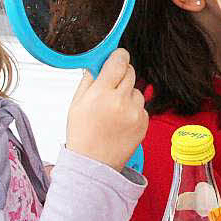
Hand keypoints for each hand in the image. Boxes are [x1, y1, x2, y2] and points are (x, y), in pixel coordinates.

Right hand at [66, 48, 147, 170]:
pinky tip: (121, 120)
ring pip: (137, 90)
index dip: (118, 56)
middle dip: (121, 75)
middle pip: (130, 72)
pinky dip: (133, 109)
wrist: (94, 164)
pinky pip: (142, 106)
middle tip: (110, 88)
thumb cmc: (82, 135)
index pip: (119, 61)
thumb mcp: (76, 104)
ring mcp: (135, 113)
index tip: (116, 57)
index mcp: (101, 93)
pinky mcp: (144, 123)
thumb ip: (88, 80)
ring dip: (128, 94)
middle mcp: (121, 101)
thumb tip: (97, 62)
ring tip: (114, 110)